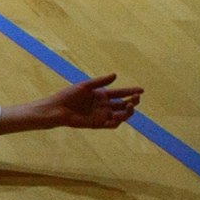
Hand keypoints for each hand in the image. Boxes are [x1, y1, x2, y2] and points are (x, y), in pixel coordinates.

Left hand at [2, 73, 141, 133]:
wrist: (57, 108)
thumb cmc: (69, 95)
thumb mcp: (85, 86)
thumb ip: (100, 82)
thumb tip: (115, 75)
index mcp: (102, 94)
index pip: (120, 93)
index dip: (131, 91)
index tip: (142, 89)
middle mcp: (104, 105)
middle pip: (123, 104)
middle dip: (132, 101)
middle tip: (136, 97)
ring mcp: (102, 115)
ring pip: (121, 115)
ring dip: (128, 112)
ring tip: (129, 105)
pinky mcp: (98, 123)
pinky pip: (111, 124)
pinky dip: (117, 121)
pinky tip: (118, 116)